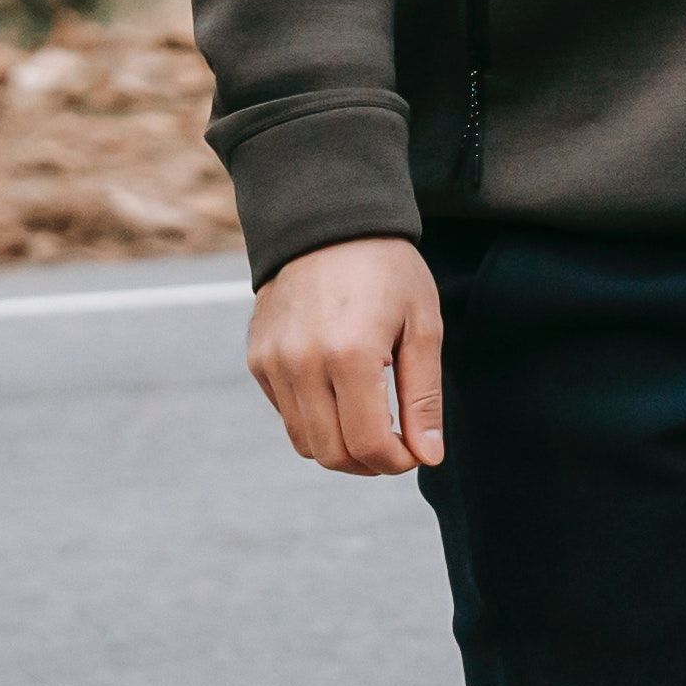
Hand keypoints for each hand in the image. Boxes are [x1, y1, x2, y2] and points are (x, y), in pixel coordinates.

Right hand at [248, 235, 445, 474]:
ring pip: (305, 442)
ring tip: (370, 424)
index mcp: (350, 355)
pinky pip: (286, 414)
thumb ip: (423, 397)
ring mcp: (273, 362)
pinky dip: (315, 420)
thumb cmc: (387, 270)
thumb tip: (427, 456)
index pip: (368, 445)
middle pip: (333, 454)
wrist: (328, 222)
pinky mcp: (258, 359)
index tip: (414, 452)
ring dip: (340, 447)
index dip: (396, 462)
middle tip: (394, 446)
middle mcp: (302, 364)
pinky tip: (340, 393)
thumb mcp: (423, 326)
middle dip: (369, 463)